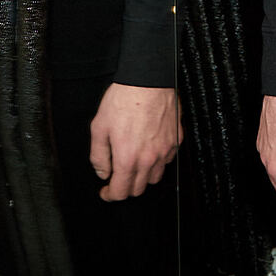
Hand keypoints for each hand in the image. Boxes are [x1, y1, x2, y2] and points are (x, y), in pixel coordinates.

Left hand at [89, 83, 180, 201]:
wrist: (149, 80)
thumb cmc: (124, 99)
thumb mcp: (99, 126)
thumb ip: (98, 155)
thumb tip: (102, 172)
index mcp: (127, 158)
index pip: (121, 192)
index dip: (110, 195)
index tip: (106, 191)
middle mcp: (148, 159)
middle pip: (138, 189)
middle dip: (125, 187)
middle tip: (117, 177)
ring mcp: (165, 151)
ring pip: (154, 178)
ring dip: (142, 177)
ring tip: (134, 164)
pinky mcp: (176, 140)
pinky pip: (167, 161)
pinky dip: (157, 162)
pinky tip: (149, 150)